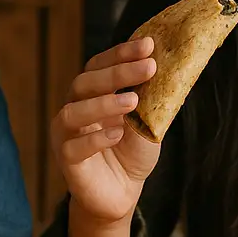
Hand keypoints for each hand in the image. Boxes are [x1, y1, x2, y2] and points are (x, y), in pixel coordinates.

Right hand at [51, 38, 160, 225]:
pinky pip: (73, 147)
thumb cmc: (132, 151)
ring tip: (134, 101)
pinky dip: (95, 139)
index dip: (122, 53)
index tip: (149, 44)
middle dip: (117, 72)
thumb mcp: (147, 120)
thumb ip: (150, 97)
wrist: (122, 192)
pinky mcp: (67, 161)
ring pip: (73, 112)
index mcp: (92, 94)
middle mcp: (74, 108)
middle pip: (85, 82)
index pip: (99, 65)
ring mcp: (66, 134)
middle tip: (149, 66)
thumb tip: (170, 64)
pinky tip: (117, 134)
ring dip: (104, 103)